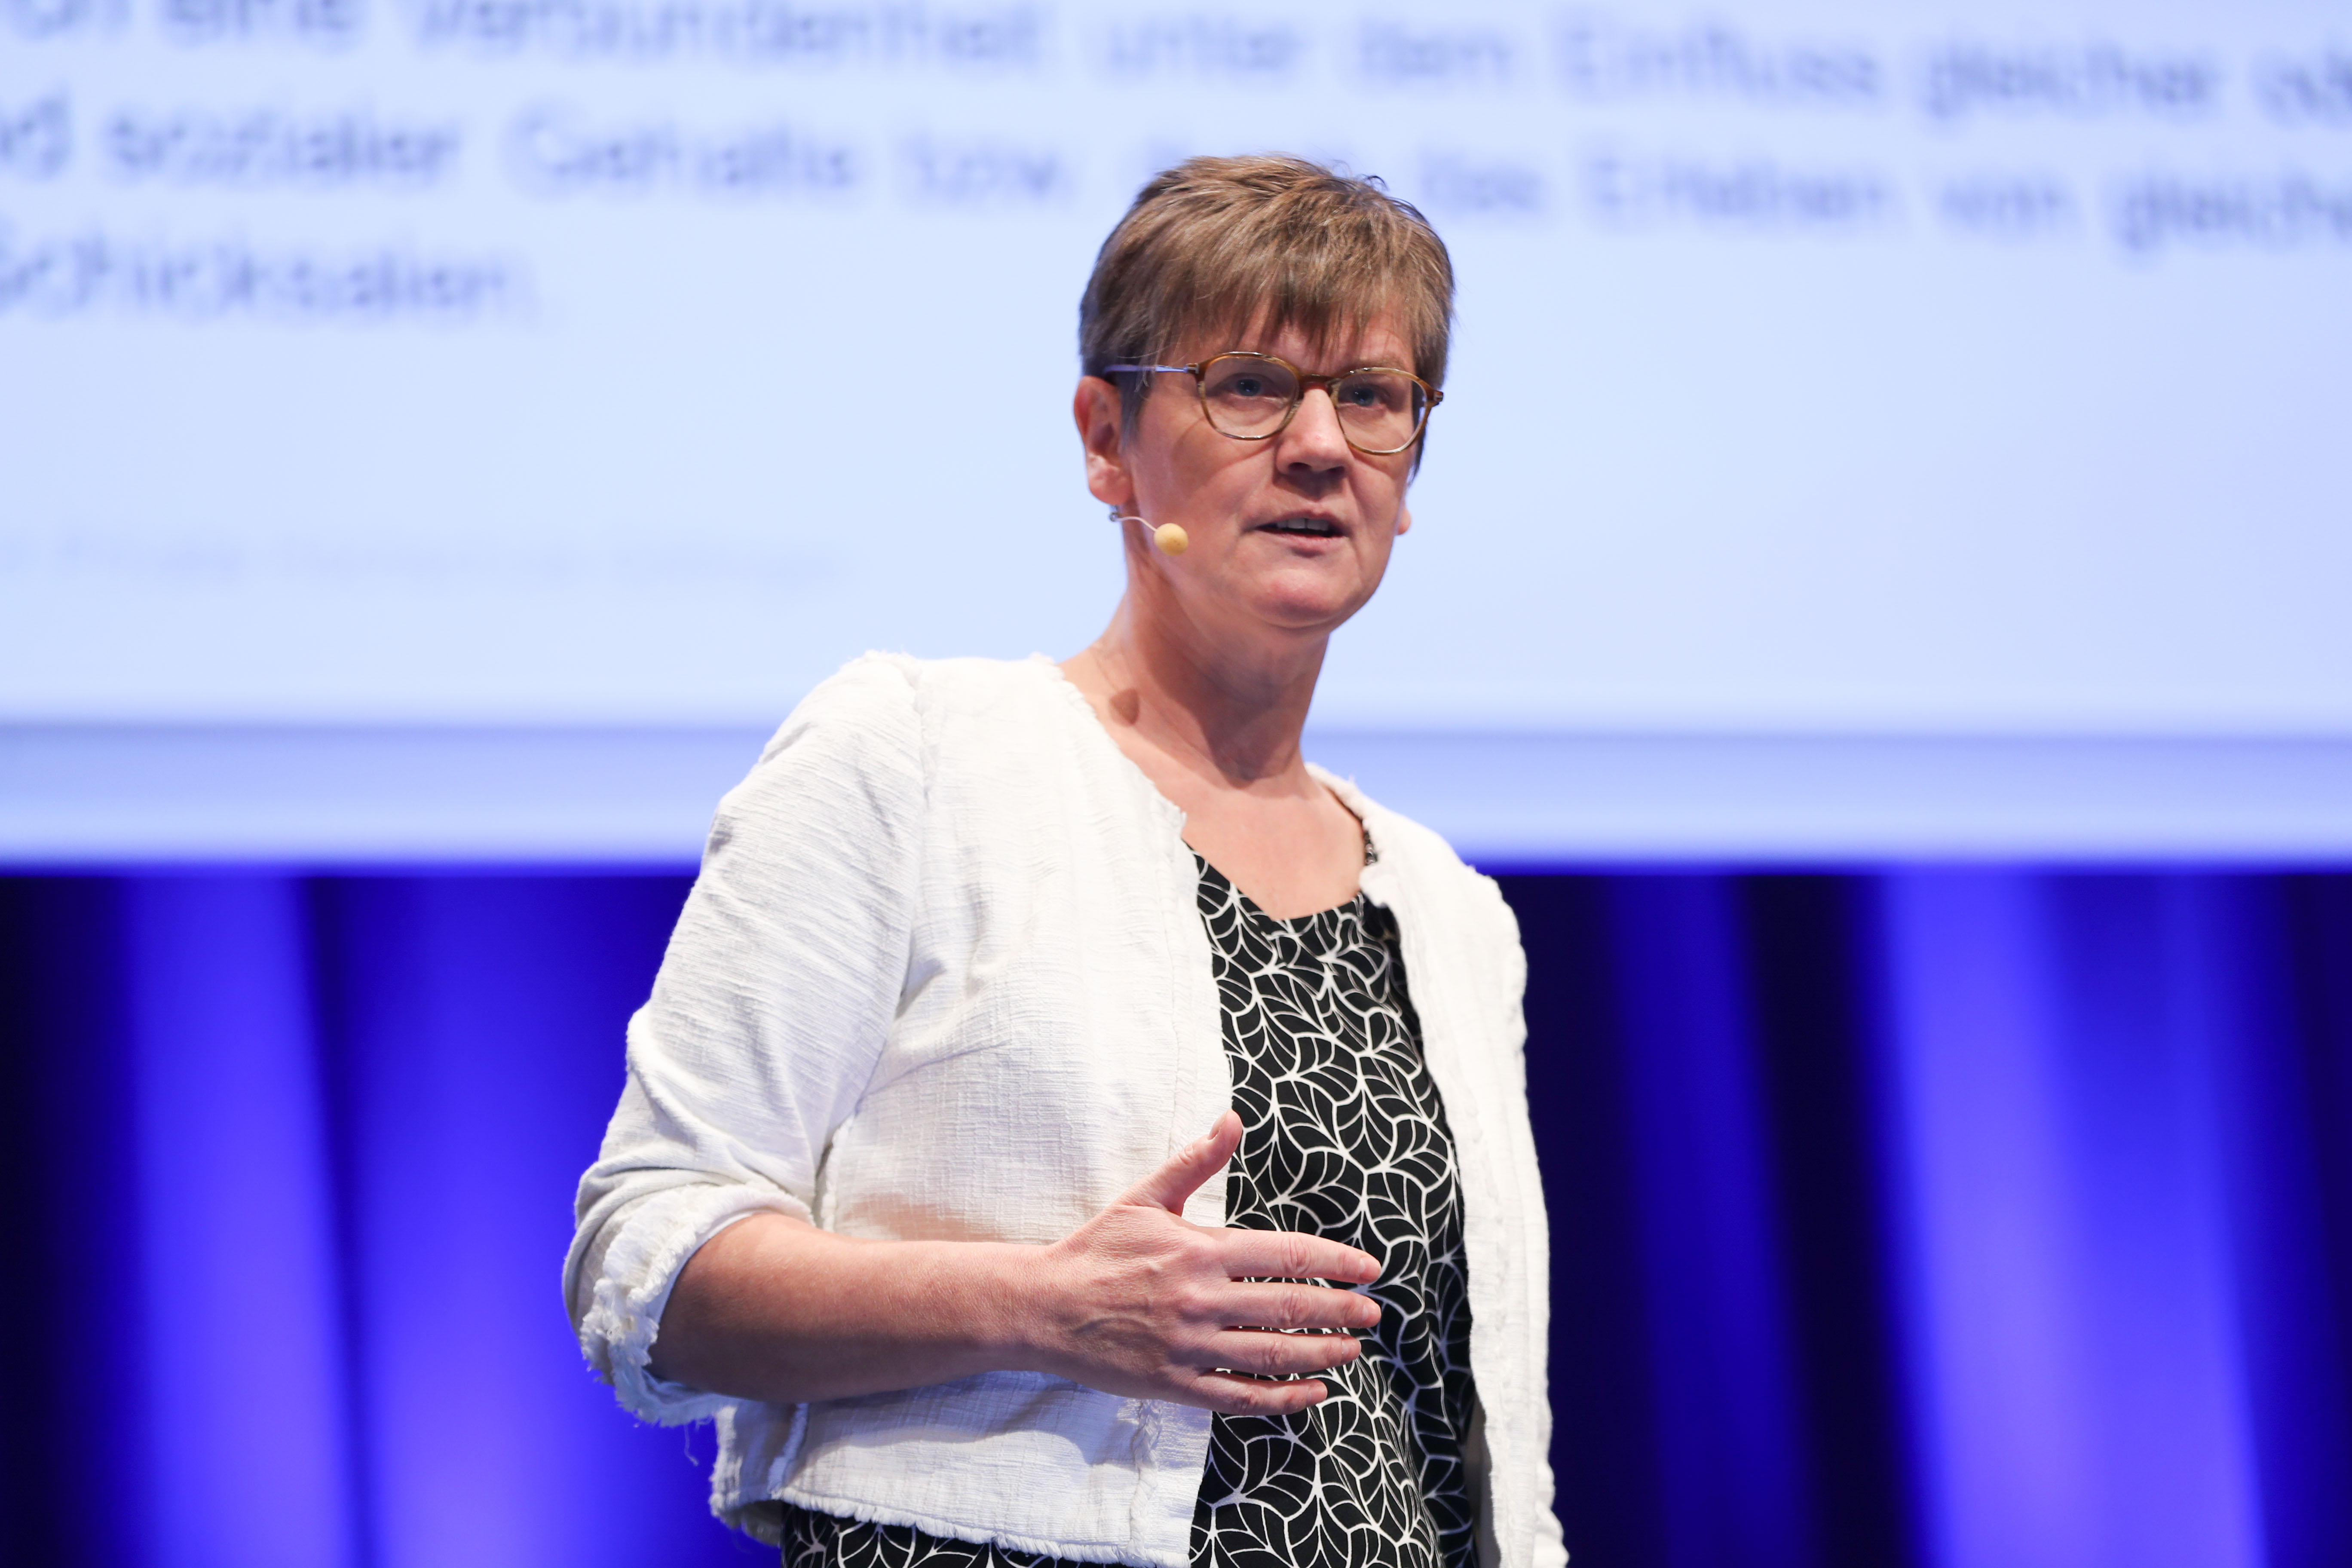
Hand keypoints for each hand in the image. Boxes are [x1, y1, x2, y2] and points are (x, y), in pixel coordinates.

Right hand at [1022, 1111, 1381, 1415]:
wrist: (1043, 1307)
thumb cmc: (1098, 1250)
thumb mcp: (1145, 1198)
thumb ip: (1195, 1162)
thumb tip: (1232, 1118)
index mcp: (1200, 1250)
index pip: (1286, 1255)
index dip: (1335, 1262)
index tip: (1369, 1268)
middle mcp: (1201, 1300)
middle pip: (1289, 1307)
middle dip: (1340, 1311)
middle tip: (1374, 1313)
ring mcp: (1190, 1347)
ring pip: (1272, 1355)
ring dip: (1322, 1354)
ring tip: (1351, 1350)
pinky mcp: (1175, 1385)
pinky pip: (1241, 1396)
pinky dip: (1283, 1397)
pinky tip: (1313, 1394)